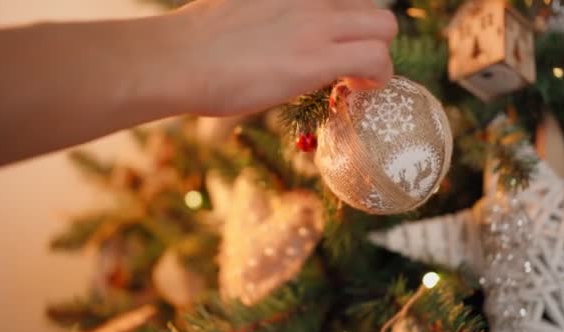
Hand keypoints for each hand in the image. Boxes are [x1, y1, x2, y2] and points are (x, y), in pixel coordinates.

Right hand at [148, 0, 397, 115]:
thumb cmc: (198, 40)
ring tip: (354, 81)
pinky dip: (377, 78)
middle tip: (349, 64)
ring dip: (377, 58)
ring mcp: (316, 23)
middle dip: (371, 39)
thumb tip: (283, 35)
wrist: (179, 58)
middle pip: (375, 8)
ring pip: (385, 28)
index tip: (339, 43)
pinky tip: (353, 91)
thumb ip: (275, 13)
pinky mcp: (315, 58)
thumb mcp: (245, 7)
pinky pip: (374, 60)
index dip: (351, 22)